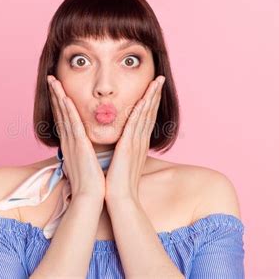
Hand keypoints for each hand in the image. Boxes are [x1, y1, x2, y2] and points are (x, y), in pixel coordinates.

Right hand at [47, 75, 105, 201]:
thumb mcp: (85, 162)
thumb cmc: (90, 182)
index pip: (64, 119)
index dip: (59, 103)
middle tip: (51, 79)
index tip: (57, 89)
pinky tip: (65, 99)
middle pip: (60, 113)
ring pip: (64, 115)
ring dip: (58, 97)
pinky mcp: (79, 146)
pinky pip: (72, 125)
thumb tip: (86, 146)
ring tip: (53, 81)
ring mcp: (72, 143)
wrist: (90, 197)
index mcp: (70, 144)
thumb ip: (84, 151)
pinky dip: (68, 112)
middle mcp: (68, 141)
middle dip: (55, 95)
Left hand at [104, 75, 165, 202]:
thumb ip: (123, 150)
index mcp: (137, 144)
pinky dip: (140, 109)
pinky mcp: (129, 146)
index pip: (145, 118)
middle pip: (150, 112)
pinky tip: (144, 97)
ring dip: (151, 96)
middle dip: (155, 94)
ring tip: (157, 81)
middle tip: (160, 78)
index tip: (153, 89)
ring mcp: (136, 143)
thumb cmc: (119, 183)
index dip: (150, 102)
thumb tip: (120, 145)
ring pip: (146, 114)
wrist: (120, 199)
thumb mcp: (123, 162)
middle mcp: (140, 141)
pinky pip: (136, 123)